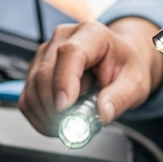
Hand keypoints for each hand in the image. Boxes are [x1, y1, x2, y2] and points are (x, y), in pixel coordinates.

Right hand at [20, 17, 162, 134]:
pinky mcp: (35, 69)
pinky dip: (39, 116)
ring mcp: (46, 52)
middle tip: (72, 127)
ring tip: (70, 124)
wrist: (117, 62)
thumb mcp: (135, 83)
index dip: (64, 82)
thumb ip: (120, 98)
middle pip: (45, 73)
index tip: (64, 108)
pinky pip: (27, 97)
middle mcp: (64, 38)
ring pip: (33, 87)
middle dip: (54, 107)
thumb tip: (101, 113)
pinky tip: (57, 122)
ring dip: (47, 115)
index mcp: (92, 34)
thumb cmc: (124, 67)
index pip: (70, 53)